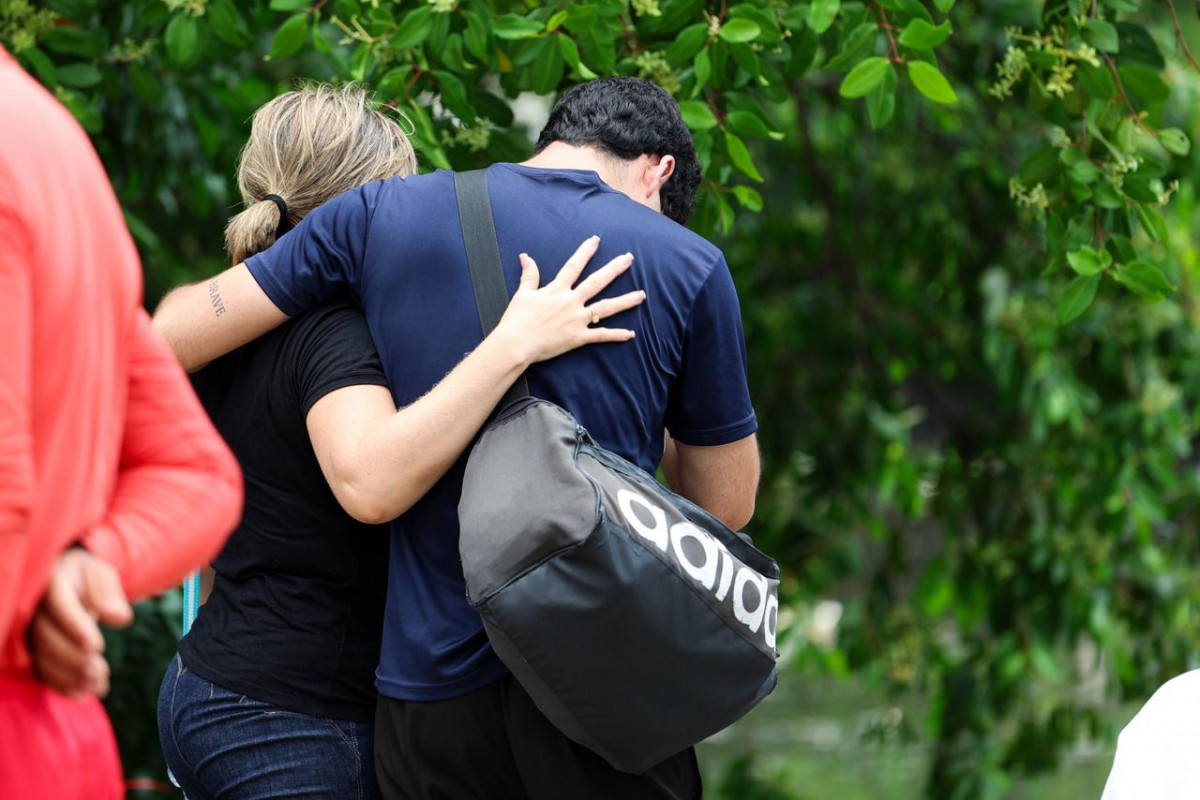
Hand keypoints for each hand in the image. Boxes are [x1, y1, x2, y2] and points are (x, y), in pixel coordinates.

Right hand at [28, 548, 133, 698]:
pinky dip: (61, 684)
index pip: (58, 603)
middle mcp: (34, 609)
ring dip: (69, 675)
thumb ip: (109, 592)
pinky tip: (84, 694)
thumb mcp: (102, 575)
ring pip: (42, 657)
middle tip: (100, 672)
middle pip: (45, 637)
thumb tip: (119, 616)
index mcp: (51, 582)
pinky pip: (40, 670)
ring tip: (98, 685)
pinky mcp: (33, 650)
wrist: (68, 583)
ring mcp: (30, 631)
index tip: (97, 647)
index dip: (75, 626)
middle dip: (72, 658)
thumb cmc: (87, 578)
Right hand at [495, 236, 645, 364]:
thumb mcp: (522, 294)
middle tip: (629, 259)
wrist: (515, 344)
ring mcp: (576, 319)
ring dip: (625, 301)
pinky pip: (601, 336)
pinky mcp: (578, 338)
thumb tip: (525, 256)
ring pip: (605, 308)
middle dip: (614, 269)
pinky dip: (616, 335)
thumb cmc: (516, 320)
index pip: (574, 266)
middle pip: (597, 282)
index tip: (596, 240)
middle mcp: (570, 301)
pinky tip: (630, 334)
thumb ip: (529, 275)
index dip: (585, 252)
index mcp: (557, 290)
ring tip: (641, 295)